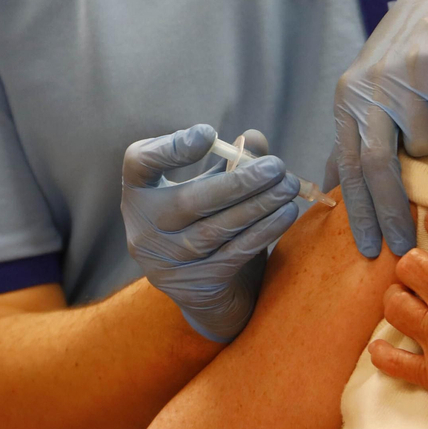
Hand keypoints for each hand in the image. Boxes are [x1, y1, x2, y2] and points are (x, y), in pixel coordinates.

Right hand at [121, 125, 301, 342]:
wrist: (206, 294)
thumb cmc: (204, 223)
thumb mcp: (209, 188)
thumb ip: (228, 160)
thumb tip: (253, 138)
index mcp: (139, 194)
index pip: (139, 164)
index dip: (171, 147)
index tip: (209, 134)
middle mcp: (144, 230)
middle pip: (189, 200)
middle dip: (239, 182)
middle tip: (276, 166)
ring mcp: (167, 262)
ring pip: (217, 229)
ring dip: (259, 205)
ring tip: (288, 186)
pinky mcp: (195, 285)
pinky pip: (235, 253)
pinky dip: (264, 231)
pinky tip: (286, 213)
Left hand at [329, 0, 427, 257]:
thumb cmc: (407, 57)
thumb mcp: (368, 91)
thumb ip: (355, 136)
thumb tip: (331, 188)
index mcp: (348, 99)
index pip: (347, 165)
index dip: (357, 211)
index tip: (367, 249)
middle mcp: (372, 89)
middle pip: (378, 166)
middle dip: (390, 212)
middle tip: (402, 248)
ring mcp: (407, 79)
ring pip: (426, 148)